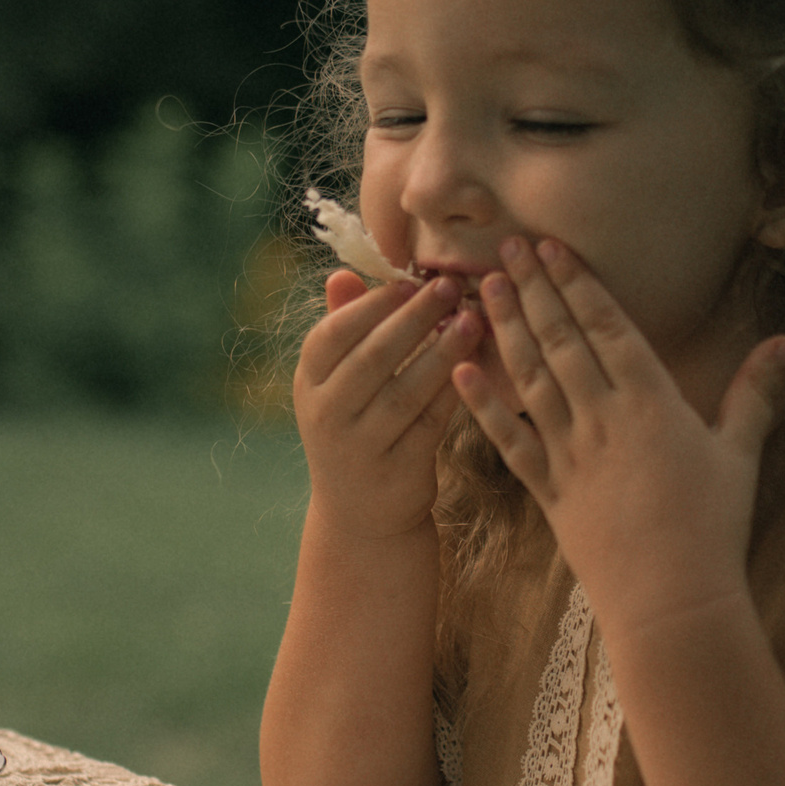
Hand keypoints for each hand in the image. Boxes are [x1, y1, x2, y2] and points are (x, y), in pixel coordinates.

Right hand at [293, 269, 480, 543]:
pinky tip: (475, 366)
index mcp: (309, 384)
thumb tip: (342, 273)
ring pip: (406, 391)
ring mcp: (360, 448)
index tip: (409, 280)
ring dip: (442, 352)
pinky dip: (453, 392)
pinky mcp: (397, 473)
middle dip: (414, 318)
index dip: (371, 305)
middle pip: (372, 358)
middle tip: (450, 286)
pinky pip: (431, 424)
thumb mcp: (335, 383)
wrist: (360, 513)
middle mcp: (326, 417)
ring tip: (472, 320)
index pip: (331, 335)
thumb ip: (342, 328)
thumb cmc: (355, 425)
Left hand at [451, 238, 784, 637]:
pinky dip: (483, 405)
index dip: (576, 283)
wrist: (673, 599)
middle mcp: (603, 418)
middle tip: (505, 245)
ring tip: (484, 287)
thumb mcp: (740, 452)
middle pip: (561, 340)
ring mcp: (570, 453)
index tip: (551, 247)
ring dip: (505, 329)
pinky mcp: (548, 491)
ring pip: (530, 378)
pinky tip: (461, 370)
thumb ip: (756, 392)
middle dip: (533, 289)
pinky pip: (508, 440)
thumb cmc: (714, 526)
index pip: (606, 327)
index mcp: (651, 401)